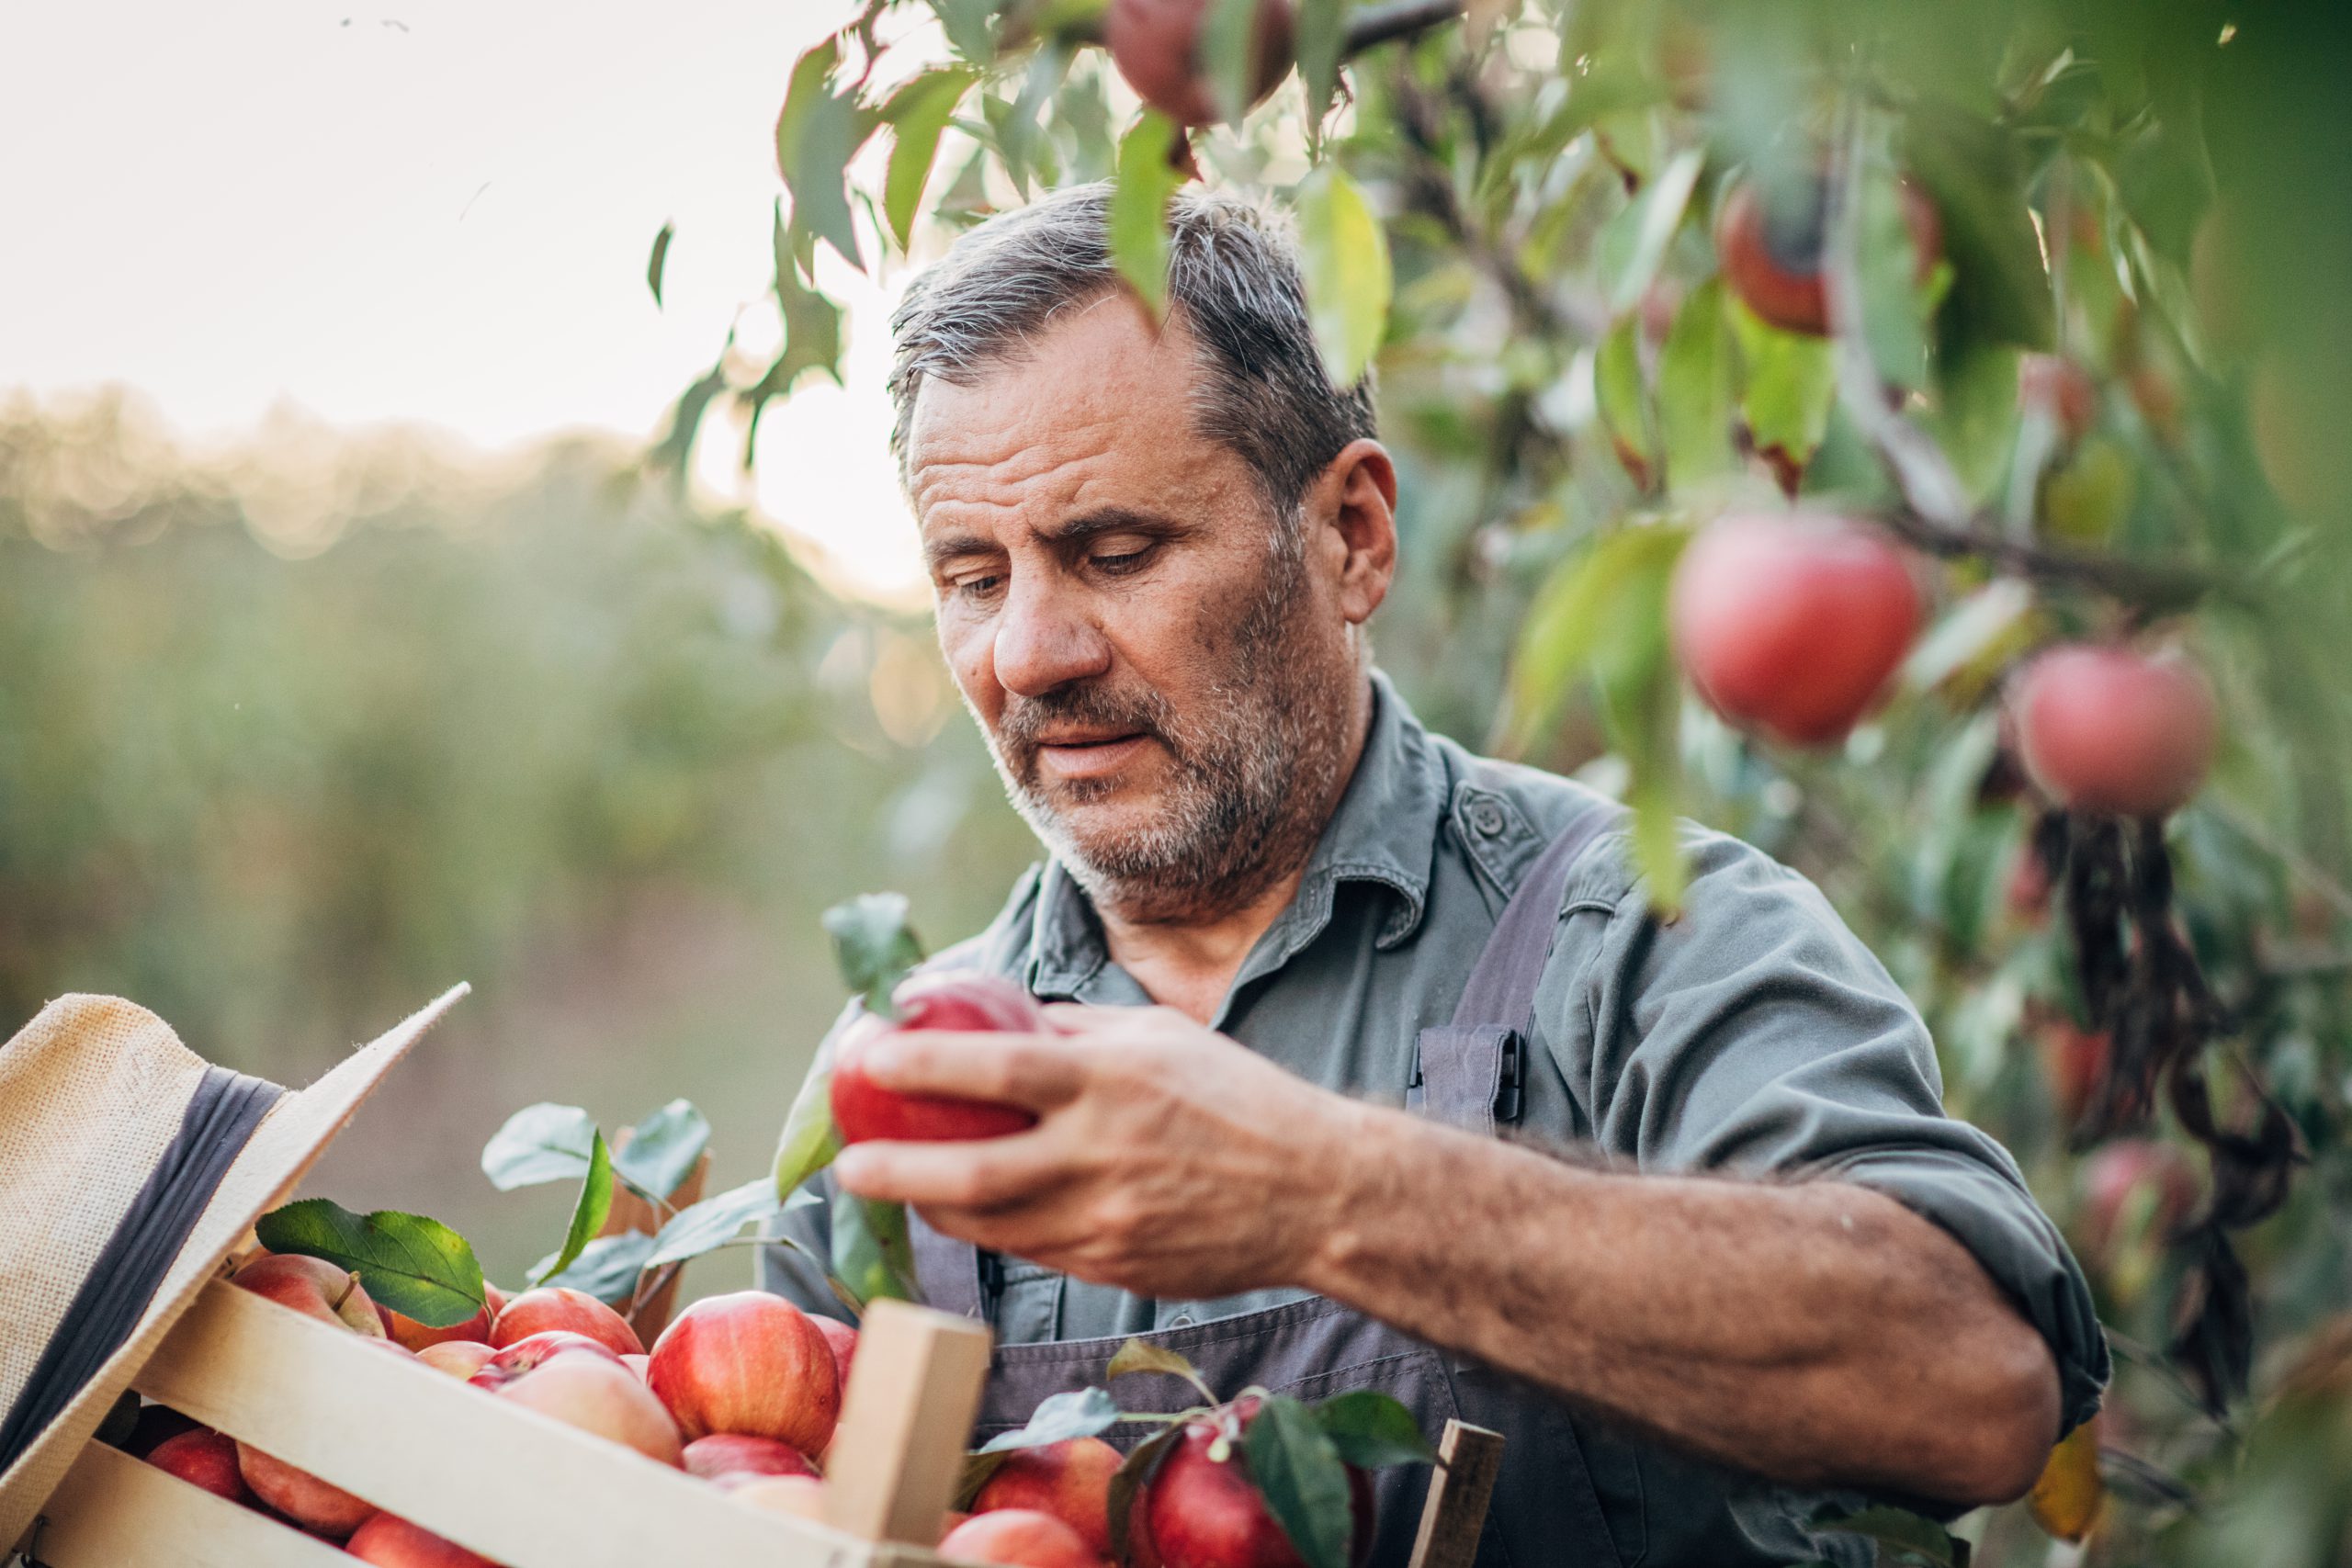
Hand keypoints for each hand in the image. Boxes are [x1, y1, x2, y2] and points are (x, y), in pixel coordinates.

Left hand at [829, 1003, 1365, 1298]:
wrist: (1316, 1193)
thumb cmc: (1235, 1097)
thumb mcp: (1157, 1038)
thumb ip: (1072, 1029)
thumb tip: (990, 1014)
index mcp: (1113, 1080)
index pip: (999, 1067)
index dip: (925, 1061)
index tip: (868, 1051)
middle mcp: (1103, 1153)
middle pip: (973, 1169)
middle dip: (895, 1169)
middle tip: (846, 1163)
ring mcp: (1107, 1219)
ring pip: (990, 1224)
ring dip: (930, 1204)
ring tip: (891, 1182)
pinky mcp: (1114, 1265)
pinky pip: (1029, 1249)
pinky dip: (986, 1228)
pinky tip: (960, 1208)